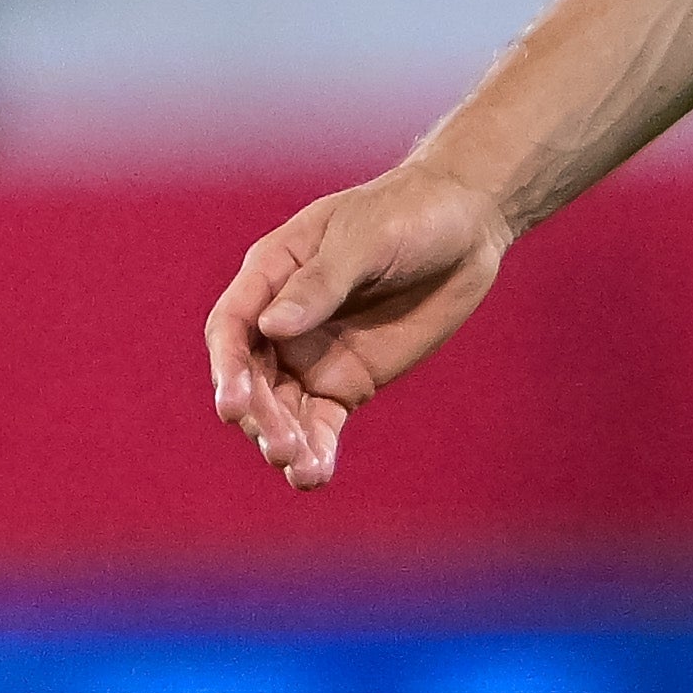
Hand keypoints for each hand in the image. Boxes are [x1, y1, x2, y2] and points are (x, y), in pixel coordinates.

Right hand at [204, 159, 518, 488]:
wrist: (466, 225)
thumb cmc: (409, 214)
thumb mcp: (367, 239)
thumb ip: (322, 283)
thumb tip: (272, 327)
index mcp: (271, 275)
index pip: (231, 328)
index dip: (227, 368)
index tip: (234, 403)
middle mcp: (280, 323)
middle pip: (251, 378)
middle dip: (259, 415)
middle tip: (280, 445)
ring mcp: (311, 356)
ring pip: (281, 409)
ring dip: (283, 441)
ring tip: (298, 467)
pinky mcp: (346, 382)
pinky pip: (320, 424)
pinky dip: (316, 451)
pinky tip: (314, 477)